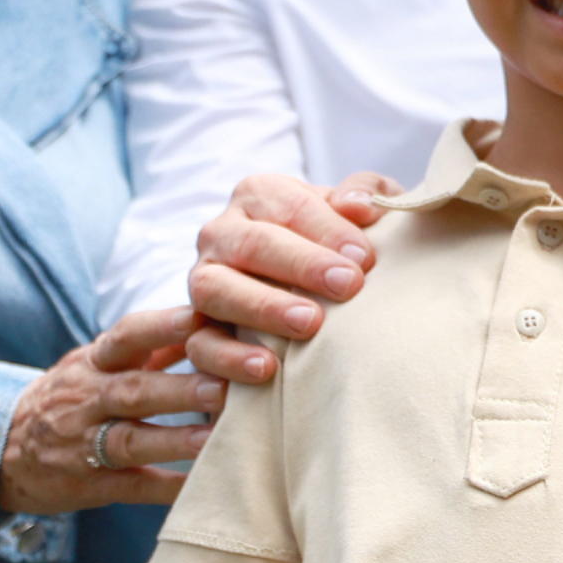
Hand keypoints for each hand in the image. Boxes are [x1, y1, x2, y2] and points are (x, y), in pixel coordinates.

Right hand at [0, 309, 223, 513]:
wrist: (1, 451)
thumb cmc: (71, 397)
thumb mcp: (97, 363)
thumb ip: (150, 344)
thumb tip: (212, 316)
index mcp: (94, 362)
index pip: (127, 336)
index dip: (162, 326)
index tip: (201, 318)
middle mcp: (87, 399)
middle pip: (134, 390)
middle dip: (180, 389)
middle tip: (224, 387)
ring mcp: (85, 444)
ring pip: (130, 440)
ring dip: (173, 440)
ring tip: (214, 438)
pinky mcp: (90, 484)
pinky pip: (132, 486)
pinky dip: (166, 488)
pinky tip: (199, 486)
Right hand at [183, 171, 397, 386]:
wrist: (318, 290)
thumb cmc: (342, 243)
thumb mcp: (361, 209)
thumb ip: (366, 192)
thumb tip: (359, 205)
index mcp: (259, 196)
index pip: (289, 206)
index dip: (328, 230)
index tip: (365, 260)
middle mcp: (222, 233)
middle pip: (251, 243)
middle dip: (301, 265)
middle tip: (347, 287)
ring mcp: (203, 281)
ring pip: (214, 290)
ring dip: (262, 308)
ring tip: (308, 325)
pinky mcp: (196, 330)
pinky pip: (198, 345)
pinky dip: (227, 359)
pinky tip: (266, 371)